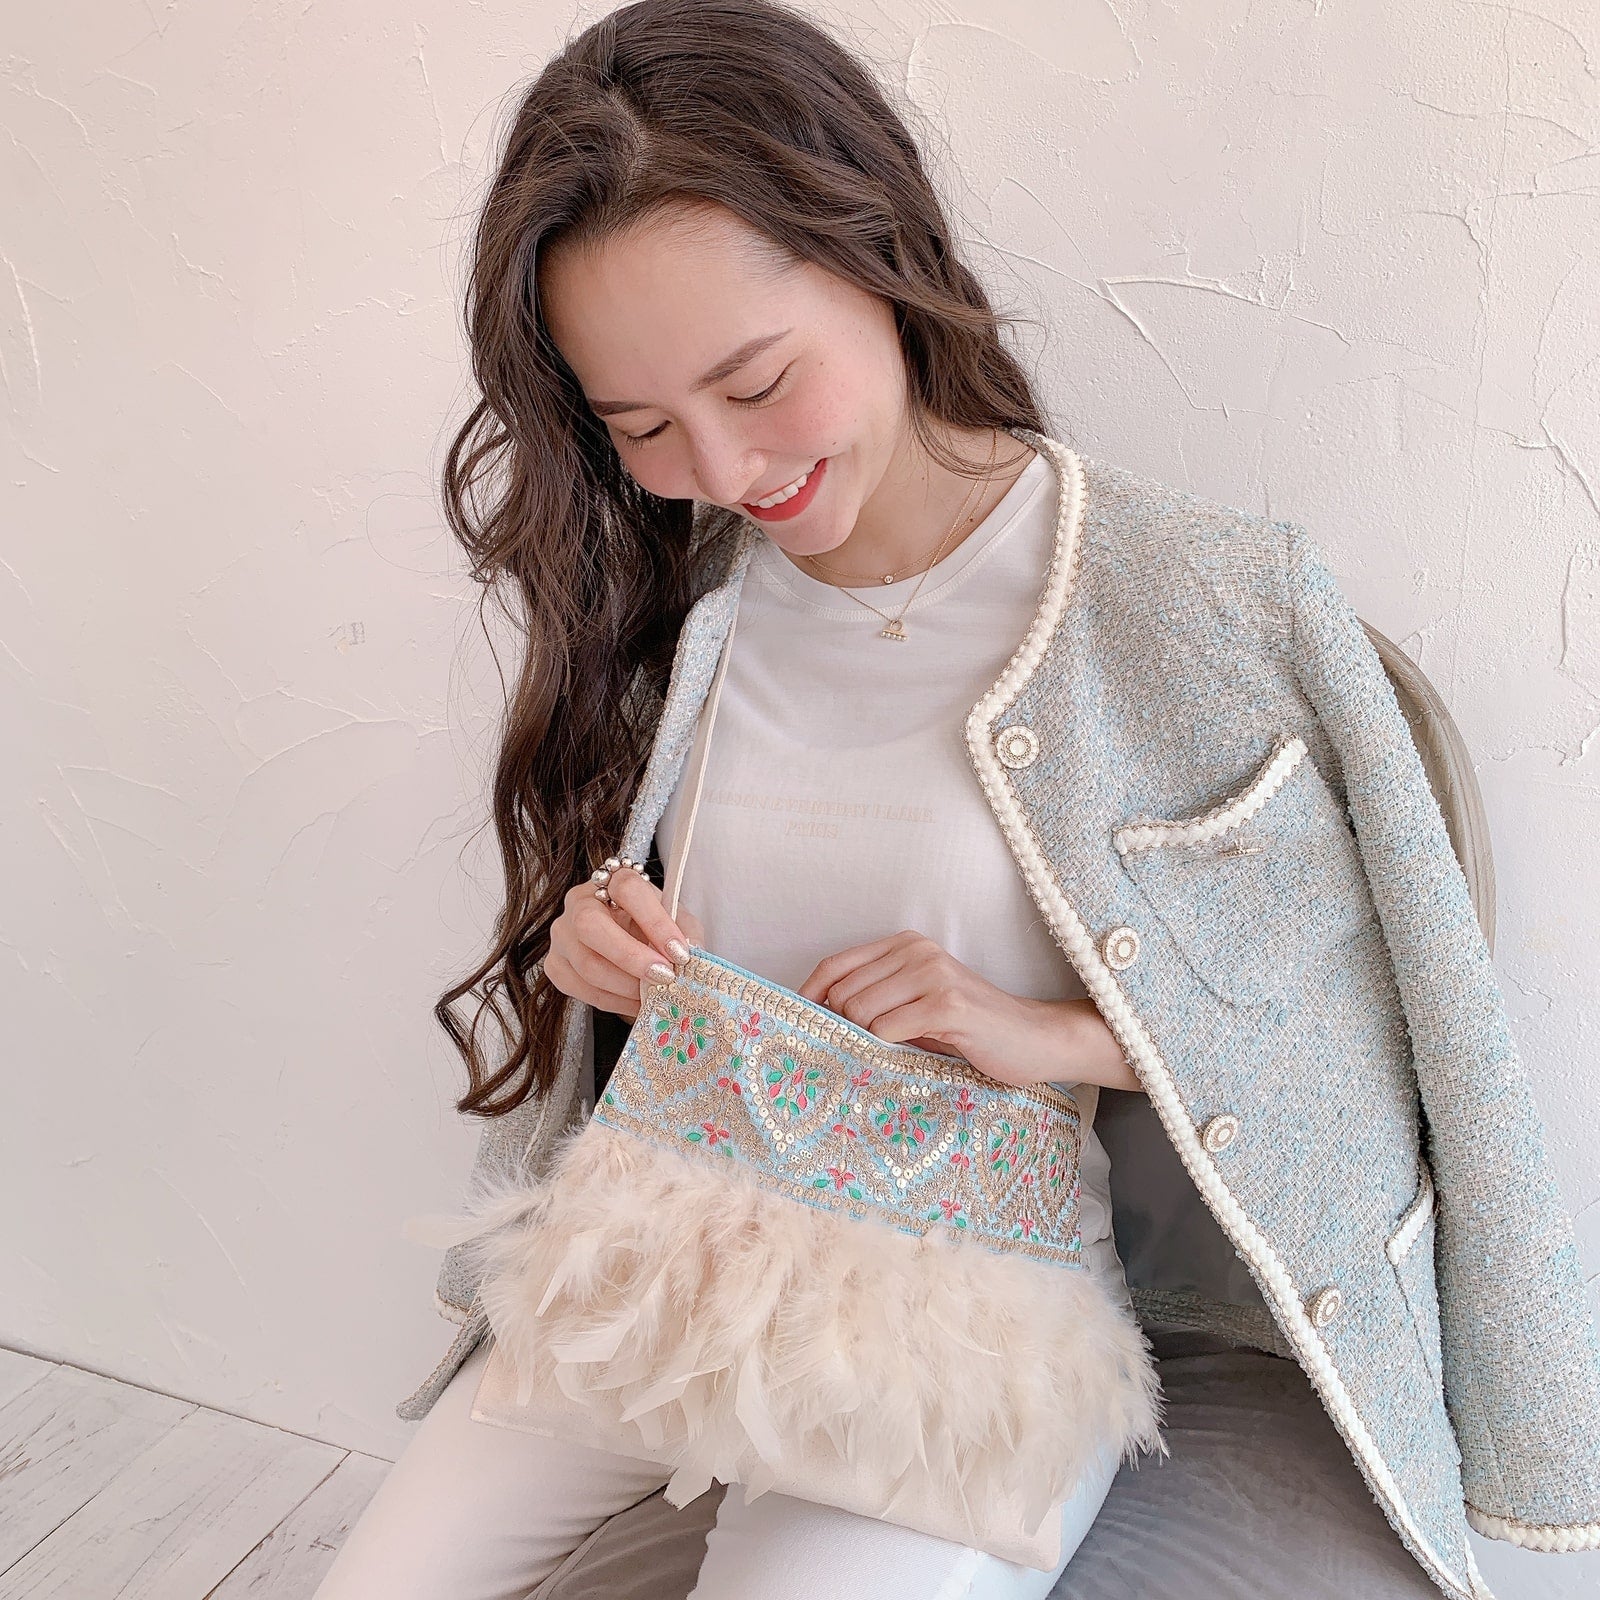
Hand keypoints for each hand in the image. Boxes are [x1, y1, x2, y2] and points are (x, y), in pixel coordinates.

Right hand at [545, 864, 705, 1021]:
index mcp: (611, 880)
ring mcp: (562, 934)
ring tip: (655, 995)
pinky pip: (582, 989)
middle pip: (590, 926)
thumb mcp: (677, 921)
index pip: (627, 890)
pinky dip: (614, 1001)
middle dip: (631, 957)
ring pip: (586, 964)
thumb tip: (691, 954)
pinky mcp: (555, 965)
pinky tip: (636, 1002)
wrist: (629, 940)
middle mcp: (578, 902)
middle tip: (664, 977)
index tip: (680, 952)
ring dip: (627, 986)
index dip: (655, 922)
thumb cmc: (653, 927)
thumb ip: (686, 933)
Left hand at [794, 930, 1065, 1089]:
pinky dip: (885, 1050)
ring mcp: (933, 974)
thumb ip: (876, 1001)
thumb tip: (818, 1020)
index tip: (797, 1027)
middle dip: (839, 1028)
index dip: (808, 998)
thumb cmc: (971, 1029)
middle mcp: (917, 950)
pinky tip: (903, 1059)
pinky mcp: (948, 1004)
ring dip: (863, 1042)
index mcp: (905, 945)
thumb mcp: (917, 1006)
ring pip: (860, 1011)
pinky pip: (888, 1029)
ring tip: (883, 1058)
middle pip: (843, 992)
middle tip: (852, 1054)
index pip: (834, 966)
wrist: (1034, 1039)